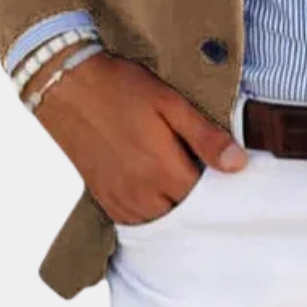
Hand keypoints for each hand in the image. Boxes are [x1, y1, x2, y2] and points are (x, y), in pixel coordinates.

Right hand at [26, 49, 248, 225]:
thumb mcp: (171, 103)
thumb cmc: (123, 88)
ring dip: (176, 205)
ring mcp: (118, 199)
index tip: (228, 172)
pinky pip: (134, 220)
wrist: (68, 86)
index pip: (206, 198)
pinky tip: (158, 187)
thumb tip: (238, 164)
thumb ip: (205, 137)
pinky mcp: (102, 197)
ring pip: (160, 220)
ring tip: (184, 176)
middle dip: (200, 199)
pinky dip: (152, 210)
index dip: (220, 186)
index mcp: (162, 170)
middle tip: (209, 173)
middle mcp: (140, 193)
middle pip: (184, 213)